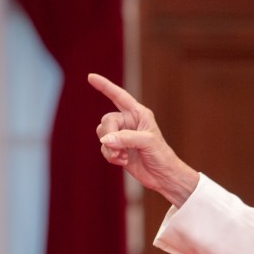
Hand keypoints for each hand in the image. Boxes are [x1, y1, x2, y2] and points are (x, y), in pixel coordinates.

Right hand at [89, 73, 198, 206]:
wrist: (163, 176)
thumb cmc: (161, 155)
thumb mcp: (147, 142)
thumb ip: (125, 138)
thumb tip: (105, 140)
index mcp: (139, 114)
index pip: (119, 96)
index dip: (105, 86)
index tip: (91, 77)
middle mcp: (129, 122)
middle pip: (106, 120)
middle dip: (108, 135)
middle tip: (117, 147)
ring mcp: (122, 136)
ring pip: (102, 134)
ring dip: (109, 148)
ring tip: (123, 156)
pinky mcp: (118, 149)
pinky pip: (103, 148)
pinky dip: (110, 156)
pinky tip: (122, 161)